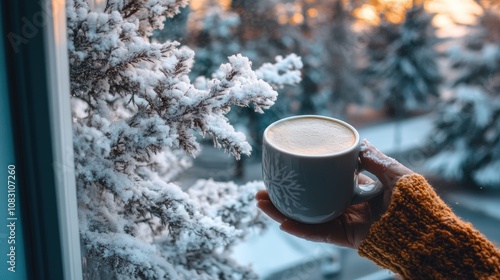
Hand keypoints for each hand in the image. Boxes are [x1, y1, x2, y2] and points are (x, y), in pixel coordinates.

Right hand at [256, 139, 412, 248]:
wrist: (425, 226)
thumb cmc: (414, 198)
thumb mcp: (393, 171)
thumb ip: (374, 158)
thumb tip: (357, 142)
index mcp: (354, 190)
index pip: (322, 183)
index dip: (303, 178)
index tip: (284, 169)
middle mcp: (344, 206)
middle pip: (306, 201)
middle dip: (282, 197)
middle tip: (262, 188)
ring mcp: (342, 222)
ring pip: (306, 217)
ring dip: (281, 212)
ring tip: (260, 202)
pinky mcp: (345, 237)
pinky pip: (319, 234)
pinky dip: (301, 229)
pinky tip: (282, 222)